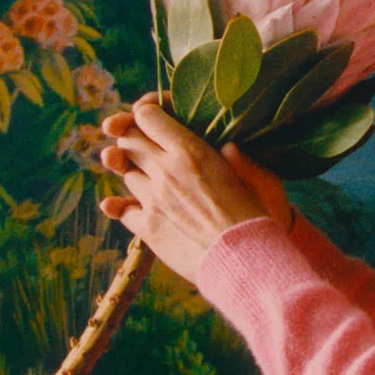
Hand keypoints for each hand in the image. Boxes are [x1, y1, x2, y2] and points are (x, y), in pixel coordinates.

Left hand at [98, 92, 297, 284]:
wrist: (245, 260)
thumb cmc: (255, 217)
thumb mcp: (254, 177)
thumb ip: (236, 158)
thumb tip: (228, 146)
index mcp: (190, 151)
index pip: (146, 115)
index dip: (146, 114)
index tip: (151, 121)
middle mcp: (165, 170)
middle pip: (128, 140)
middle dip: (131, 139)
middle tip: (142, 147)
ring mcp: (152, 199)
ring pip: (124, 173)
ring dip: (131, 172)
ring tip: (147, 179)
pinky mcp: (147, 228)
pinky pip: (120, 209)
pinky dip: (119, 206)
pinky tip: (121, 206)